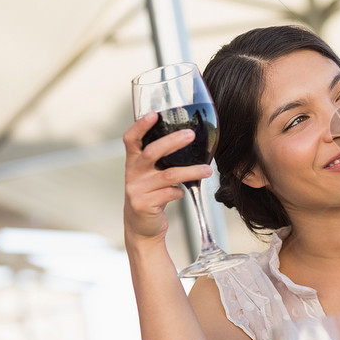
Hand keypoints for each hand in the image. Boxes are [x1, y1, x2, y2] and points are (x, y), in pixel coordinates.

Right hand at [122, 112, 212, 241]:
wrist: (142, 225)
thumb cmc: (152, 193)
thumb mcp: (151, 174)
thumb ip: (162, 159)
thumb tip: (191, 138)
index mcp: (134, 161)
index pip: (131, 138)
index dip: (140, 125)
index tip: (154, 114)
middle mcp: (132, 172)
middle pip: (151, 152)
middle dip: (172, 142)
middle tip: (191, 134)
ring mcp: (136, 189)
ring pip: (169, 175)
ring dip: (191, 171)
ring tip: (208, 170)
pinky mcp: (143, 204)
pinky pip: (170, 193)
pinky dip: (181, 191)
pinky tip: (184, 191)